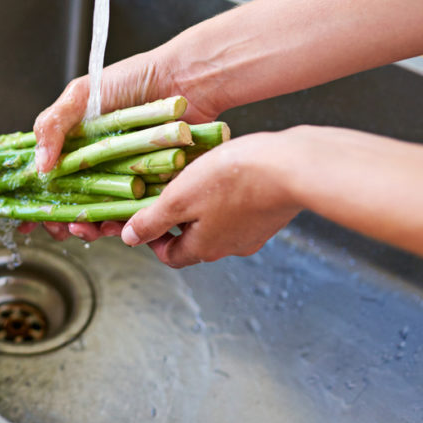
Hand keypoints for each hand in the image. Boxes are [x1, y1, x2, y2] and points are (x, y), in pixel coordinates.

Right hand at [25, 51, 221, 241]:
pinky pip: (136, 211)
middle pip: (74, 201)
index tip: (29, 218)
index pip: (50, 177)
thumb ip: (52, 125)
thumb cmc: (134, 78)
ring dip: (91, 227)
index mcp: (77, 142)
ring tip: (87, 230)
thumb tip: (39, 165)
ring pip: (103, 211)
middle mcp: (99, 162)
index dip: (38, 199)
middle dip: (64, 220)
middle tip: (61, 229)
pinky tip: (116, 224)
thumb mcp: (81, 95)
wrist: (186, 78)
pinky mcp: (152, 185)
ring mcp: (125, 175)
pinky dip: (124, 222)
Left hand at [119, 131, 300, 266]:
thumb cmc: (233, 179)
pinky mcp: (270, 213)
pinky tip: (224, 173)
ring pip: (217, 224)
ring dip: (201, 206)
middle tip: (167, 192)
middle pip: (193, 241)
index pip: (170, 256)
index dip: (152, 239)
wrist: (293, 166)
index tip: (143, 218)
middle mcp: (231, 247)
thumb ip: (152, 221)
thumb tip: (130, 238)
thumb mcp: (179, 198)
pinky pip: (238, 210)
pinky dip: (224, 196)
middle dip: (176, 220)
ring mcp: (254, 232)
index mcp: (204, 248)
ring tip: (194, 178)